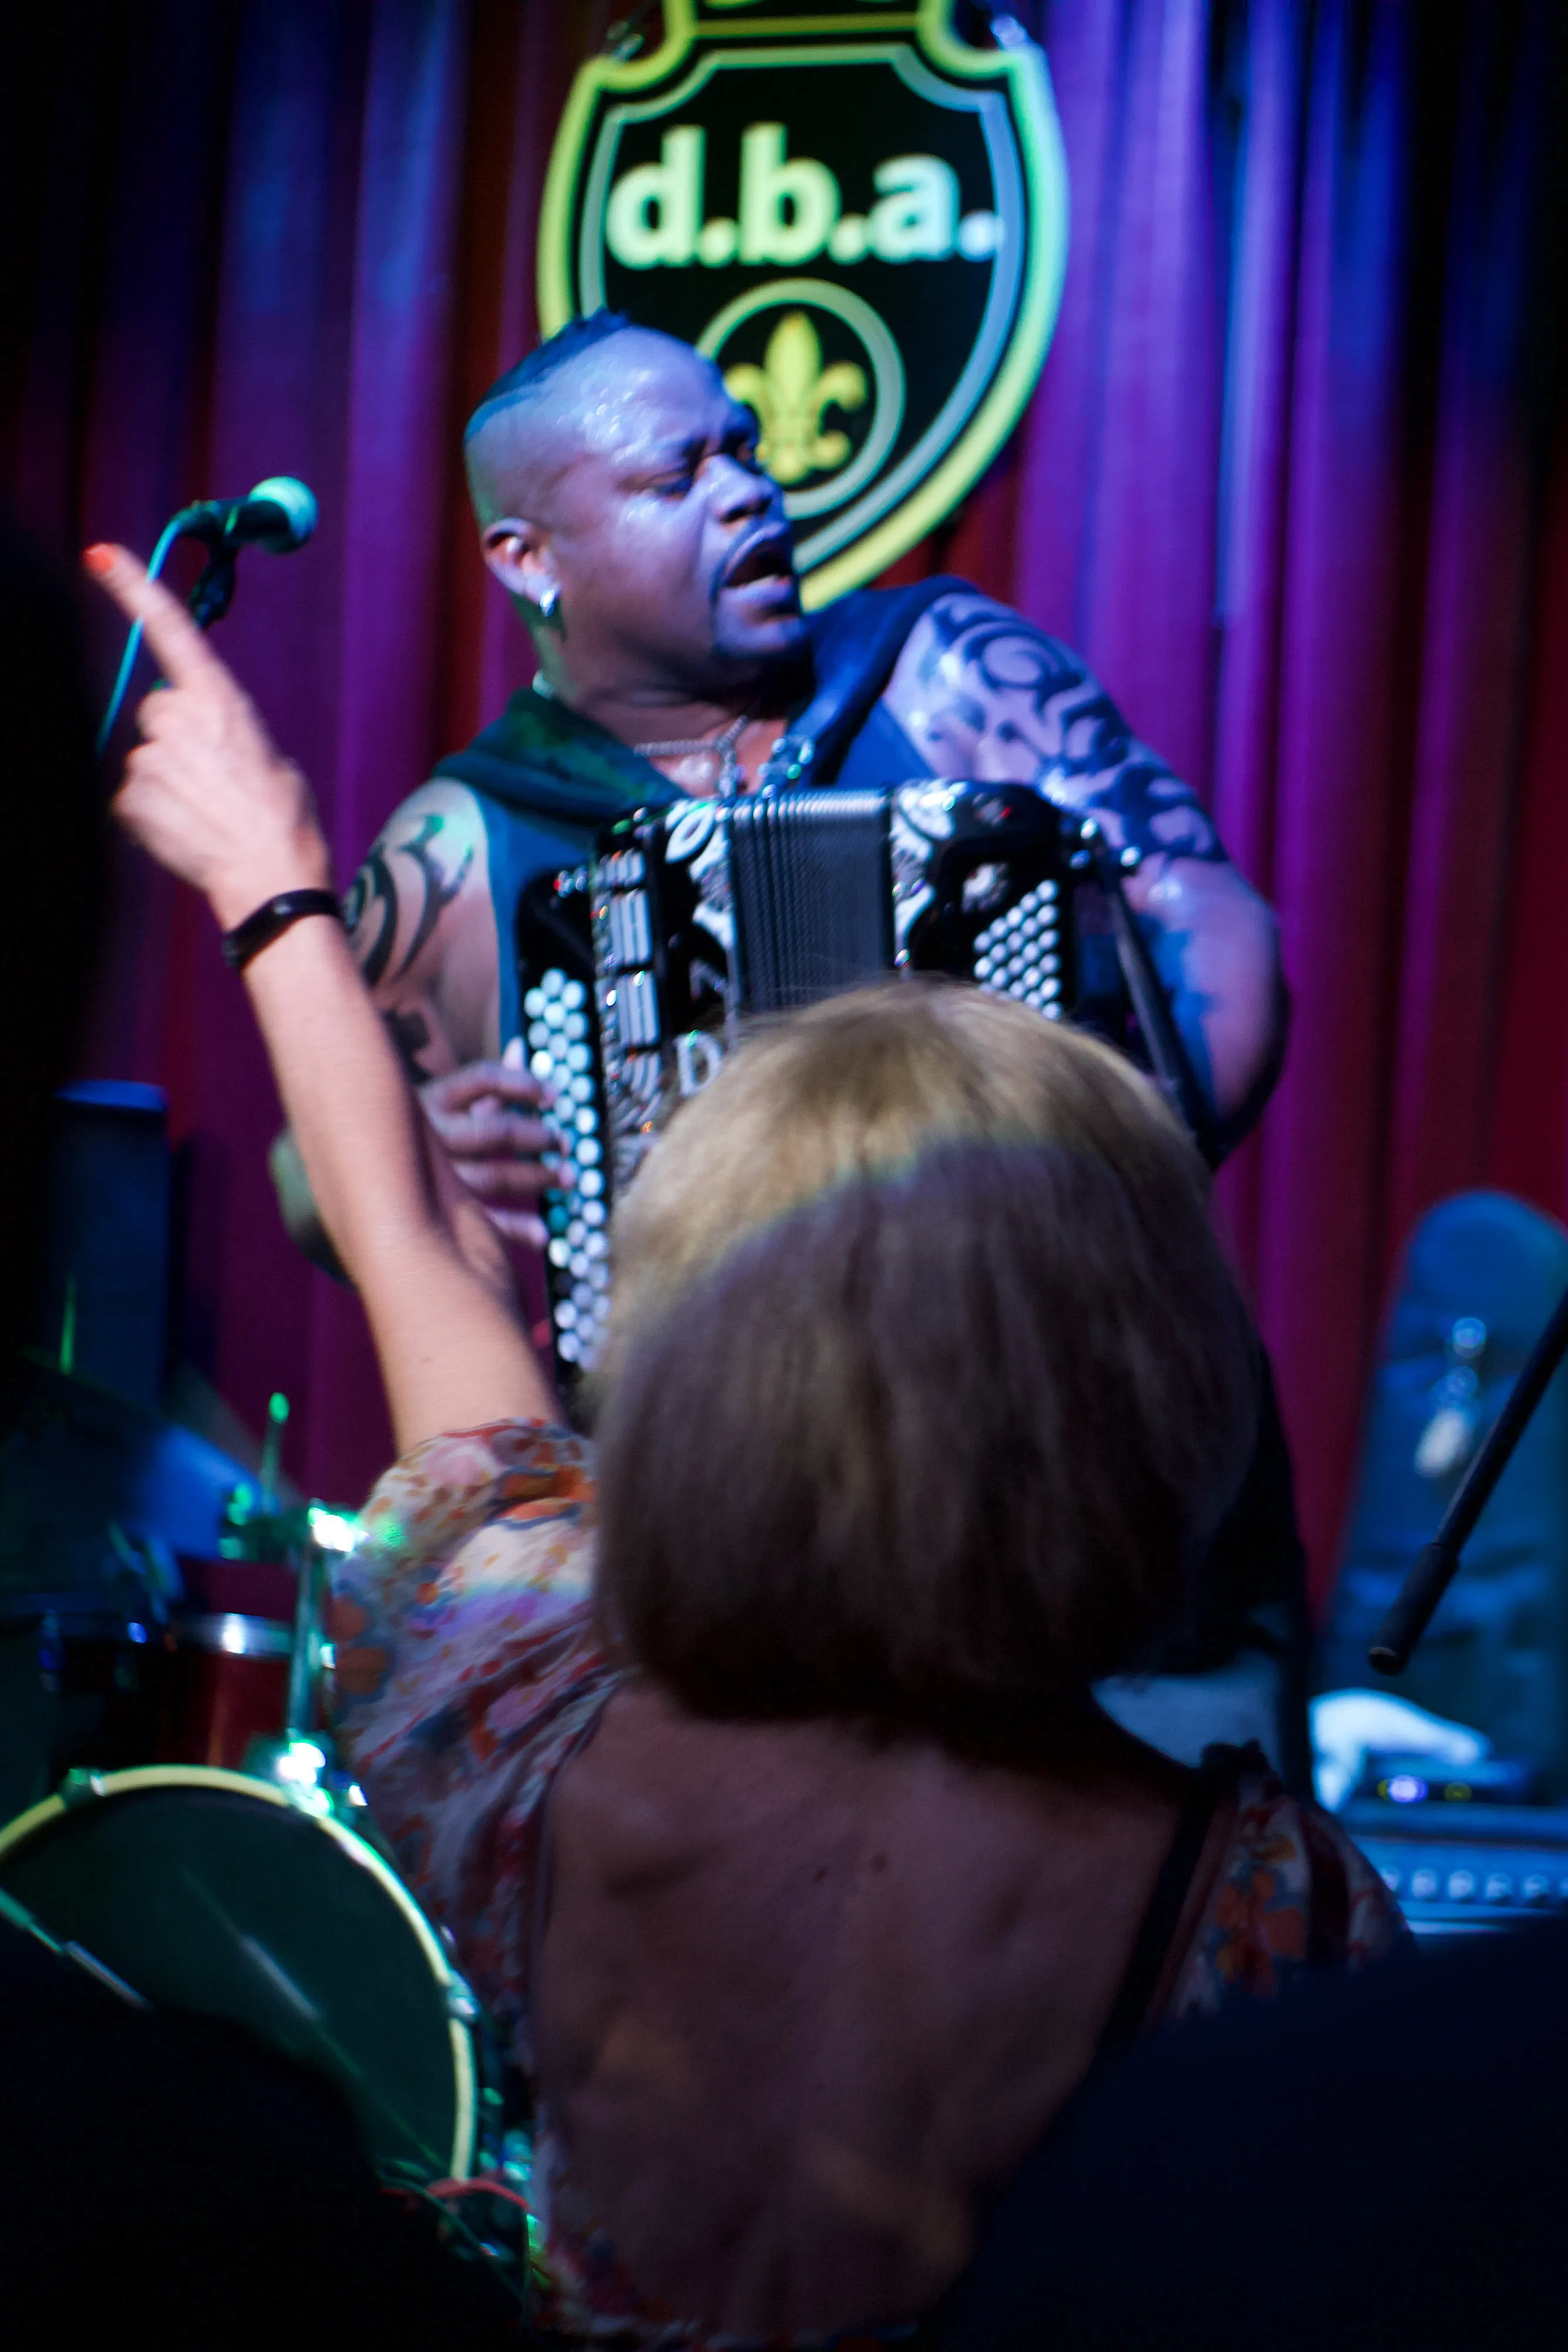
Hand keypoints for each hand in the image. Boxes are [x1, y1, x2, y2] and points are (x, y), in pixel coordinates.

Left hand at [85, 543, 330, 928]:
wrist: (272, 877)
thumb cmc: (283, 820)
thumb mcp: (268, 758)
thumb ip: (226, 732)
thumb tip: (205, 740)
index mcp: (221, 700)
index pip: (171, 630)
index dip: (133, 588)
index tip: (101, 555)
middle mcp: (178, 719)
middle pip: (156, 709)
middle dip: (174, 736)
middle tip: (212, 778)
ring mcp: (149, 758)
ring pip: (144, 758)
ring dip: (166, 781)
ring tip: (204, 813)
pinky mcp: (129, 797)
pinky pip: (130, 798)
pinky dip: (152, 815)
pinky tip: (184, 832)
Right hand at [418, 1040, 570, 1248]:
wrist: (357, 1168)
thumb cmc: (415, 1131)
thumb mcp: (443, 1101)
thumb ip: (485, 1084)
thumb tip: (522, 1047)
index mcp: (433, 1099)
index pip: (482, 1080)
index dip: (522, 1084)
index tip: (555, 1094)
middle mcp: (432, 1135)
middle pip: (493, 1132)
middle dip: (536, 1136)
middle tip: (565, 1142)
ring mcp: (434, 1176)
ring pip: (491, 1176)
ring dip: (534, 1177)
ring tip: (567, 1178)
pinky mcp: (437, 1211)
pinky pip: (479, 1219)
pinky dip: (514, 1228)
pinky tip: (543, 1233)